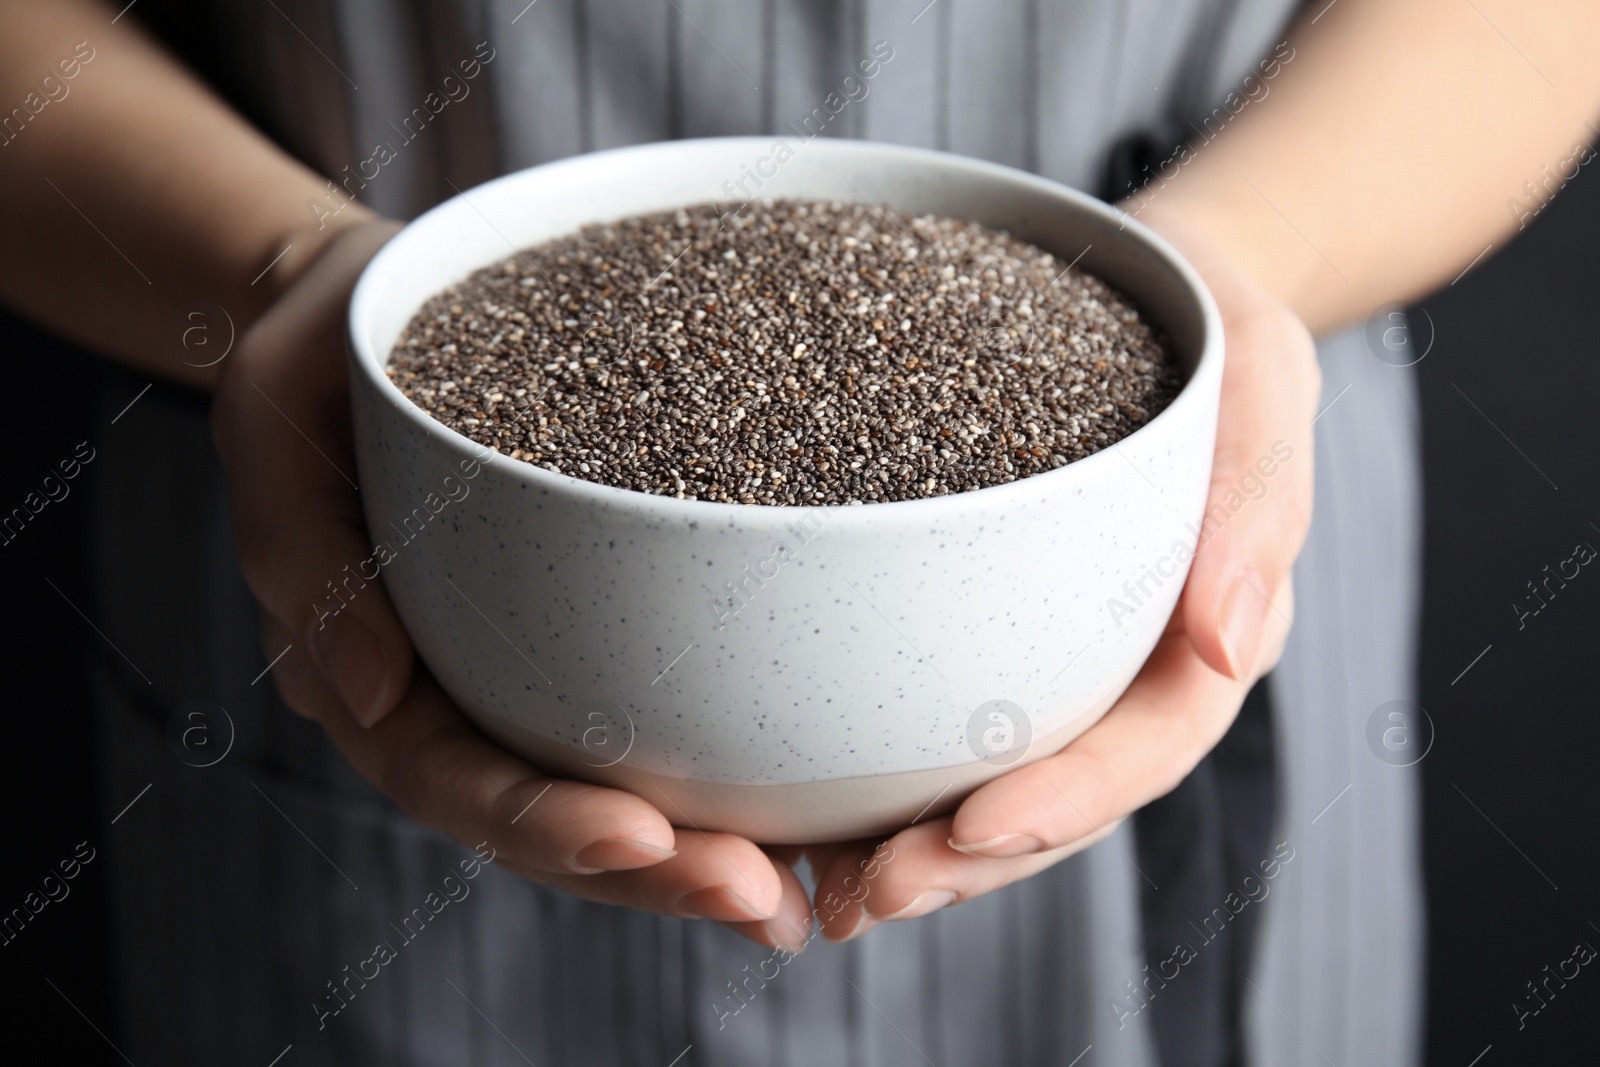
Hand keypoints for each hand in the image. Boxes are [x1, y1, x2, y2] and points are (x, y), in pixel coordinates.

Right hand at [211, 219, 814, 951]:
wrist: (386, 308)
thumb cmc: (333, 345)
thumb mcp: (278, 410)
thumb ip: (301, 549)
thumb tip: (362, 698)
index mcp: (376, 667)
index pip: (451, 774)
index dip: (541, 820)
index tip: (641, 836)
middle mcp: (462, 692)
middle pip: (550, 818)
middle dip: (655, 874)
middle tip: (762, 897)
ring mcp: (532, 670)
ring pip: (618, 791)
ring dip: (708, 854)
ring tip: (809, 889)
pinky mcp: (598, 627)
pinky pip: (665, 713)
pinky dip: (734, 775)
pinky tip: (817, 812)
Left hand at [807, 204, 1320, 940]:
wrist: (1154, 293)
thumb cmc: (1213, 329)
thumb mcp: (1259, 380)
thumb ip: (1255, 500)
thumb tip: (1229, 643)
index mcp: (1201, 637)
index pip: (1145, 745)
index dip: (1067, 800)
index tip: (974, 829)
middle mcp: (1128, 670)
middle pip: (1058, 797)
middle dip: (968, 861)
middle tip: (866, 894)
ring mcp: (1060, 660)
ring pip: (992, 783)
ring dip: (913, 850)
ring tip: (817, 888)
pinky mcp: (993, 629)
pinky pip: (940, 717)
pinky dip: (880, 775)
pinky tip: (803, 807)